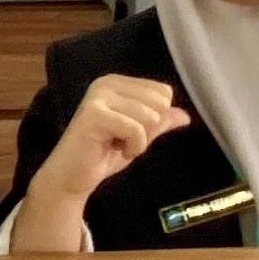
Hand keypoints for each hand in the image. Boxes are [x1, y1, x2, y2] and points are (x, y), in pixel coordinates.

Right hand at [9, 75, 189, 253]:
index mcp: (117, 82)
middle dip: (149, 129)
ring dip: (140, 141)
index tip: (131, 131)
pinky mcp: (94, 114)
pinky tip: (116, 150)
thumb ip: (160, 123)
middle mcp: (106, 83)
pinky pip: (136, 130)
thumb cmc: (103, 155)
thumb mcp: (139, 136)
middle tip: (123, 140)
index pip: (163, 92)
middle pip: (160, 102)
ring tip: (117, 145)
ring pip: (149, 116)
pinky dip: (133, 147)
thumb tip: (186, 116)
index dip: (156, 119)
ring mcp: (98, 97)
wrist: (72, 177)